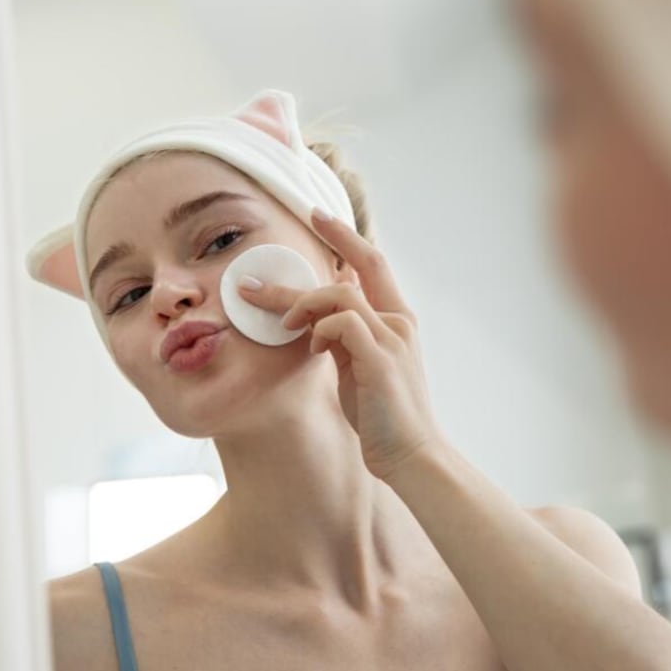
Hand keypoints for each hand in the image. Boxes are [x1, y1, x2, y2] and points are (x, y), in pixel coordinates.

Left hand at [236, 208, 442, 479]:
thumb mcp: (358, 366)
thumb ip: (343, 336)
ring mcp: (393, 339)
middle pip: (354, 269)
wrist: (411, 455)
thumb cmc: (382, 415)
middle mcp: (399, 321)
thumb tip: (317, 315)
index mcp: (396, 320)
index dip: (345, 236)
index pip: (372, 263)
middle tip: (259, 272)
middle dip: (307, 262)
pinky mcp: (381, 359)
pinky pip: (342, 323)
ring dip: (302, 304)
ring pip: (340, 294)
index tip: (317, 215)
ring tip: (283, 326)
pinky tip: (313, 348)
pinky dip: (319, 331)